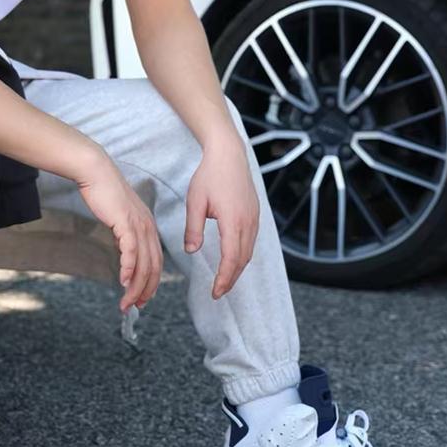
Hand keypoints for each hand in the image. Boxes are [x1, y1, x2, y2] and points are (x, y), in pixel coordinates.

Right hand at [75, 152, 163, 312]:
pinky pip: (130, 251)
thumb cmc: (104, 193)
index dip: (151, 283)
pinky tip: (122, 281)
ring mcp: (138, 224)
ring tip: (127, 302)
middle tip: (135, 307)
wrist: (96, 172)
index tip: (142, 299)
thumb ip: (124, 235)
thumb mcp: (119, 218)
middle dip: (145, 291)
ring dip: (135, 287)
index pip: (156, 261)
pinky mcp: (126, 222)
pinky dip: (128, 268)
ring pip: (143, 264)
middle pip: (153, 267)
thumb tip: (124, 253)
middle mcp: (148, 227)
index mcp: (148, 227)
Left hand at [183, 127, 260, 299]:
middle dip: (231, 279)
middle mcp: (248, 222)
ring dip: (238, 269)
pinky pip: (251, 241)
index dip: (224, 279)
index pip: (231, 259)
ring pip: (249, 252)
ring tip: (224, 280)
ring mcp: (254, 218)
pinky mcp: (255, 214)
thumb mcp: (195, 202)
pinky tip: (233, 260)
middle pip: (242, 260)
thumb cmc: (209, 175)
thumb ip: (194, 228)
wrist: (229, 154)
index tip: (215, 292)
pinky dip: (242, 255)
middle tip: (218, 292)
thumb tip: (191, 251)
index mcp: (233, 221)